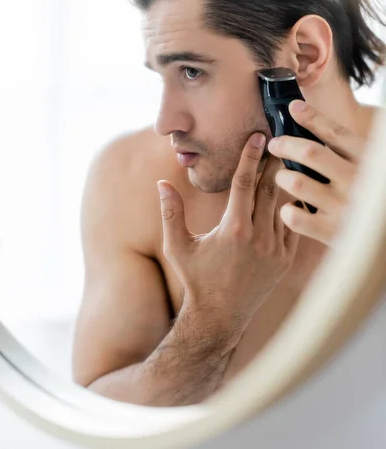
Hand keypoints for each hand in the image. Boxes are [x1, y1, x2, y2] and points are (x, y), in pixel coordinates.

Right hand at [157, 133, 299, 342]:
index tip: (257, 136)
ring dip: (281, 184)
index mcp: (233, 229)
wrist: (221, 316)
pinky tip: (287, 194)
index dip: (250, 156)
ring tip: (282, 162)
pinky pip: (291, 225)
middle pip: (268, 188)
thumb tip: (162, 183)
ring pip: (282, 205)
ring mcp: (276, 249)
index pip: (244, 182)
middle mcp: (259, 237)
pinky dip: (289, 208)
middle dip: (271, 162)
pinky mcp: (286, 260)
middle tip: (275, 140)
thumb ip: (171, 213)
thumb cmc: (196, 279)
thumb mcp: (178, 246)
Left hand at [267, 100, 364, 244]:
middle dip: (286, 144)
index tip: (293, 108)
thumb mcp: (370, 167)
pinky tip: (293, 207)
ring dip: (283, 176)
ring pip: (296, 182)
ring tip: (283, 177)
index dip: (312, 117)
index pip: (336, 133)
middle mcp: (356, 182)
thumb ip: (348, 149)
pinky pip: (293, 215)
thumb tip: (310, 116)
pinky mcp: (330, 233)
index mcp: (367, 161)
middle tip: (275, 144)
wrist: (385, 238)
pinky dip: (287, 209)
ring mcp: (343, 208)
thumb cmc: (371, 196)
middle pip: (310, 153)